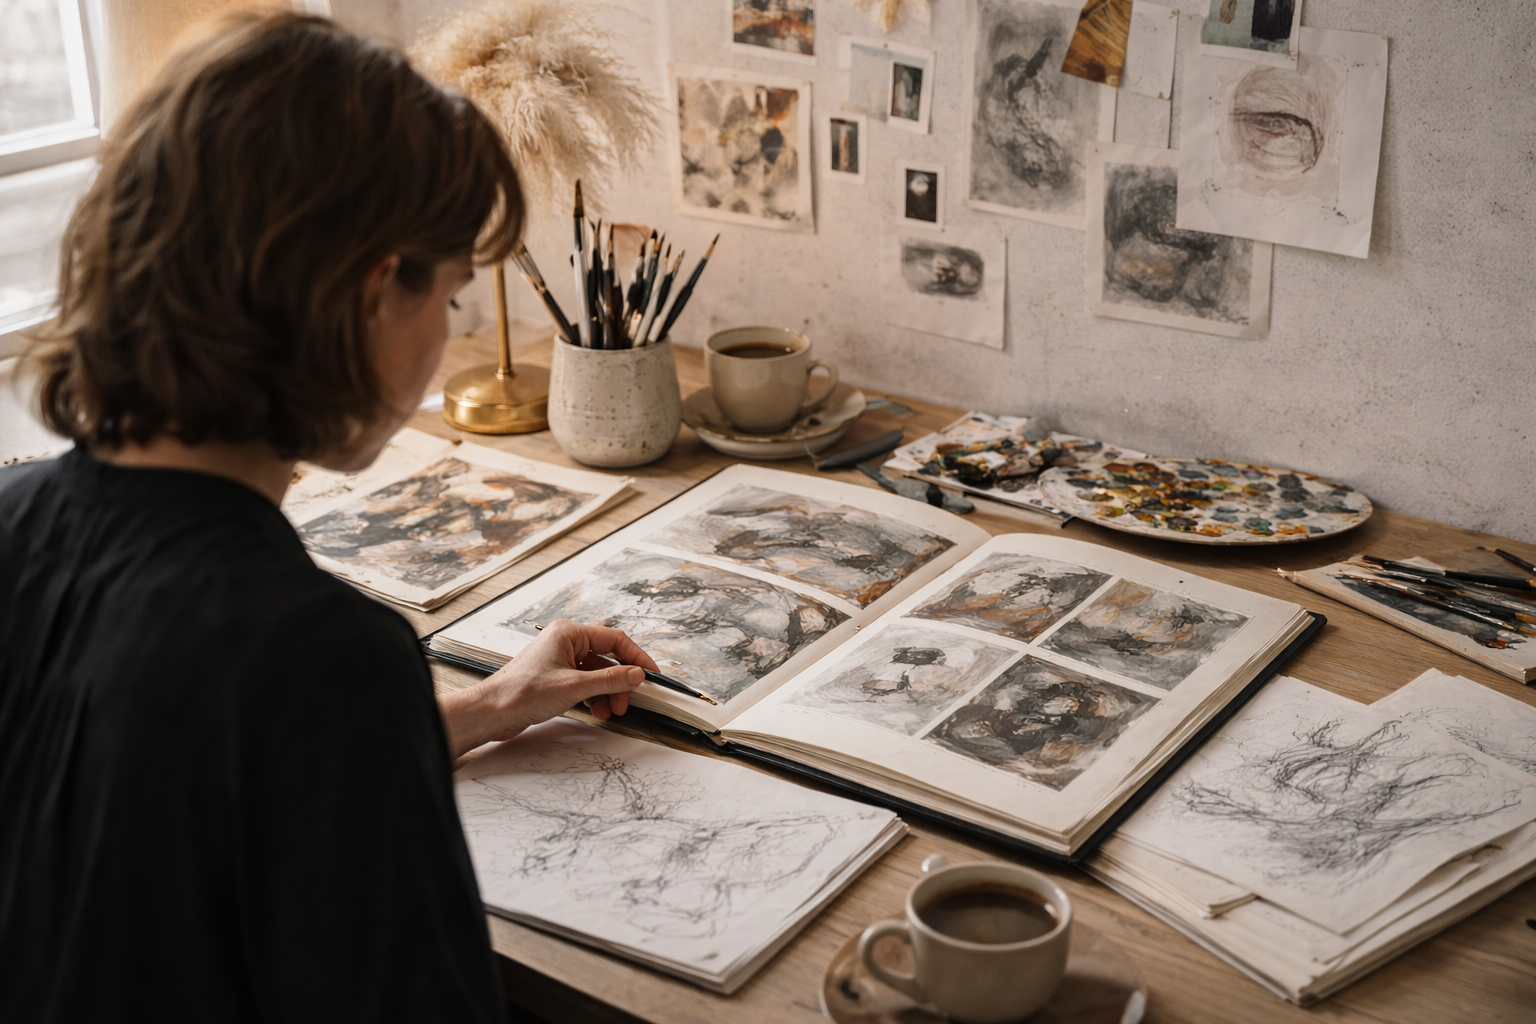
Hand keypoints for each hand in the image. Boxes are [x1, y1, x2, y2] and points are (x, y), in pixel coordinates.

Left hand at [437, 619, 659, 758]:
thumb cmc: (522, 692)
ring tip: (610, 710)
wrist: (493, 712)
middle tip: (627, 698)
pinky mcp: (556, 676)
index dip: (636, 656)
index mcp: (568, 633)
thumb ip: (610, 680)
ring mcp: (560, 659)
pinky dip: (595, 695)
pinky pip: (585, 681)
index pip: (614, 638)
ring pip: (597, 671)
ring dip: (607, 691)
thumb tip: (636, 674)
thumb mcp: (574, 686)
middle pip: (607, 655)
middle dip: (620, 678)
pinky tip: (597, 710)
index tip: (651, 673)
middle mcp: (565, 642)